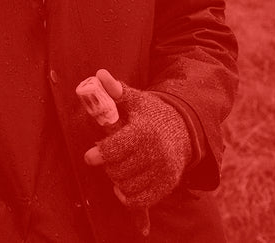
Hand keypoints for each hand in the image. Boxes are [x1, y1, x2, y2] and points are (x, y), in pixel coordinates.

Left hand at [81, 69, 190, 210]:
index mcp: (144, 131)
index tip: (90, 157)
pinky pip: (141, 200)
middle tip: (108, 157)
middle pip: (118, 169)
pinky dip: (128, 196)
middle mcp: (156, 153)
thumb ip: (116, 90)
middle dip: (108, 164)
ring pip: (127, 185)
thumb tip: (100, 74)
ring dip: (117, 178)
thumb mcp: (136, 100)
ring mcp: (163, 171)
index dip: (100, 154)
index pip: (116, 148)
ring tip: (118, 167)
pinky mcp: (167, 185)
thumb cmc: (152, 114)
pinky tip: (124, 186)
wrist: (185, 130)